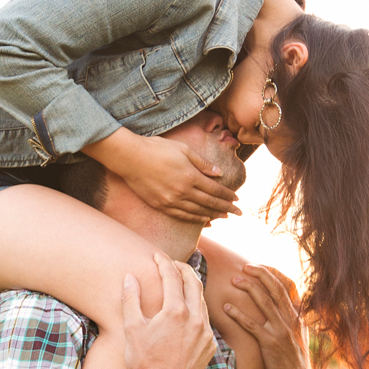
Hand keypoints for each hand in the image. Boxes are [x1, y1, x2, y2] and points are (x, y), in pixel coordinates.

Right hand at [87, 128, 241, 222]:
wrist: (130, 158)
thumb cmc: (157, 149)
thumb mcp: (184, 150)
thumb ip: (202, 164)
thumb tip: (219, 174)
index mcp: (190, 176)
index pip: (215, 190)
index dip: (227, 196)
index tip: (237, 199)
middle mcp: (183, 192)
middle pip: (209, 203)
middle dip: (226, 208)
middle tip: (238, 213)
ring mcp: (171, 200)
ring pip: (197, 212)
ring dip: (213, 215)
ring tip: (224, 217)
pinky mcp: (161, 205)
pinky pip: (182, 215)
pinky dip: (195, 218)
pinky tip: (203, 219)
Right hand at [122, 254, 215, 368]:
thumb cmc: (142, 361)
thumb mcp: (131, 328)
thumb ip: (130, 299)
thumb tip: (129, 277)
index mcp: (175, 311)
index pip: (172, 277)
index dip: (163, 263)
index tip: (157, 256)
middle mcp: (195, 319)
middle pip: (193, 282)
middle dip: (182, 269)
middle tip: (172, 264)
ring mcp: (206, 333)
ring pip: (201, 301)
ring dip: (191, 289)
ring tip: (179, 284)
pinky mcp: (210, 345)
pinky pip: (205, 320)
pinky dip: (196, 310)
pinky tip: (186, 312)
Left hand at [223, 264, 311, 368]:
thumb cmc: (292, 359)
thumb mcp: (296, 336)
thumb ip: (288, 319)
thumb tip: (277, 304)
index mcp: (297, 316)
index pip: (287, 287)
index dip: (273, 274)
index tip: (258, 265)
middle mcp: (291, 320)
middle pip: (276, 289)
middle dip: (260, 275)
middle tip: (244, 265)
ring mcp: (281, 331)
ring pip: (265, 303)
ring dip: (249, 289)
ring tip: (234, 280)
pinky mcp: (270, 344)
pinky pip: (252, 325)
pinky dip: (239, 314)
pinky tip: (227, 307)